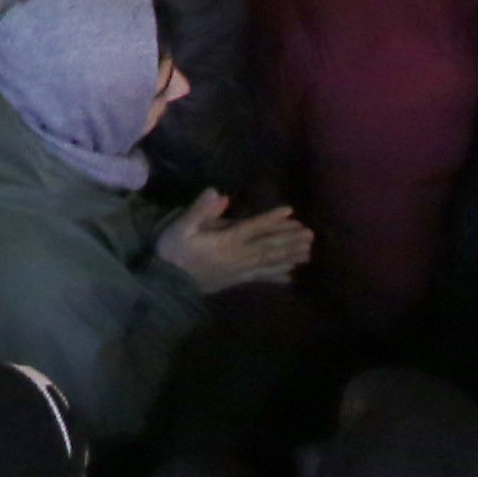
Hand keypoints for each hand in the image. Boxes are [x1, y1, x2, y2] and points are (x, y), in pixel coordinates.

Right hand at [152, 191, 310, 293]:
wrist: (167, 283)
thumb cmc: (172, 251)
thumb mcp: (180, 227)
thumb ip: (199, 211)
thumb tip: (217, 193)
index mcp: (226, 241)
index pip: (254, 228)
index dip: (272, 219)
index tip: (290, 211)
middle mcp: (238, 256)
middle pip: (268, 246)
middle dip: (289, 239)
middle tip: (310, 234)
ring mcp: (240, 270)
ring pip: (269, 262)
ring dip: (289, 256)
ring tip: (308, 252)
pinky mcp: (237, 280)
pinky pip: (261, 277)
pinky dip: (276, 276)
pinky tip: (291, 275)